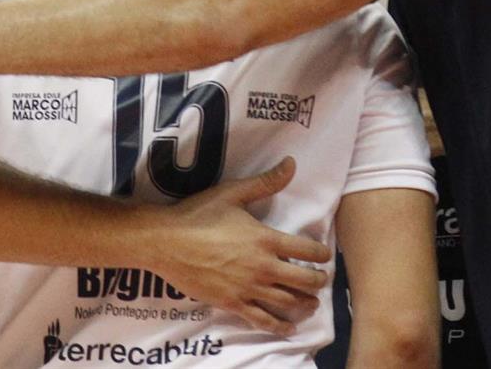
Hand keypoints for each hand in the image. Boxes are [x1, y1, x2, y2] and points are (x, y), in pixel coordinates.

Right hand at [150, 158, 330, 333]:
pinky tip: (289, 327)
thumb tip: (291, 163)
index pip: (308, 251)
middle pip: (304, 280)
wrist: (166, 242)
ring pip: (288, 302)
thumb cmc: (198, 214)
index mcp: (266, 239)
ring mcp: (248, 288)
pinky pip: (263, 320)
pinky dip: (280, 325)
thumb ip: (265, 182)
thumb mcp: (232, 192)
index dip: (321, 254)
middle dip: (318, 281)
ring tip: (311, 304)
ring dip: (305, 304)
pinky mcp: (232, 303)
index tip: (324, 255)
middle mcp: (263, 267)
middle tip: (320, 280)